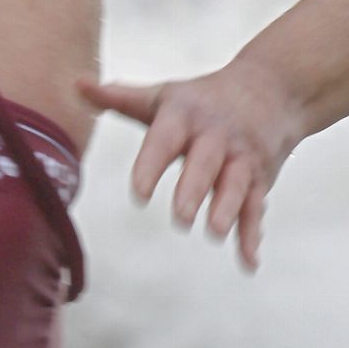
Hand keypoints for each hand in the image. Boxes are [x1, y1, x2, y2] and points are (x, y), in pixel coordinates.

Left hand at [80, 60, 305, 270]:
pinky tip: (248, 262)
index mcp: (185, 116)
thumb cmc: (203, 99)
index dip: (152, 165)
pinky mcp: (260, 177)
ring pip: (236, 184)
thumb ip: (121, 98)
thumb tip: (76, 85)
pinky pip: (256, 208)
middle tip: (181, 216)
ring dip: (227, 208)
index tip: (139, 194)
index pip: (165, 140)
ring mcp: (241, 157)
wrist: (272, 86)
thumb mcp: (164, 96)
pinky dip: (252, 236)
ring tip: (214, 232)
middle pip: (205, 163)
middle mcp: (216, 136)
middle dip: (194, 188)